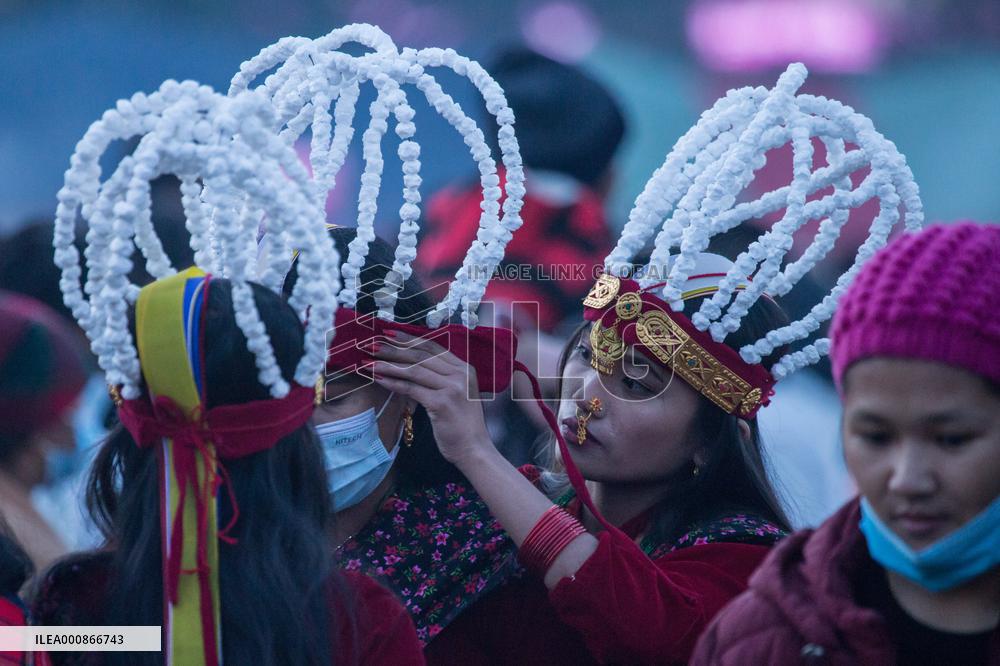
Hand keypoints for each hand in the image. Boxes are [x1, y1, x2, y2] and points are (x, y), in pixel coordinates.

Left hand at [368, 330, 490, 466]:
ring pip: (414, 370)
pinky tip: (379, 379)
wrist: (474, 449)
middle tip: (372, 344)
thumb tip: (409, 367)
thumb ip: (440, 379)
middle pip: (421, 355)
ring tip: (369, 362)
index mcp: (465, 368)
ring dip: (389, 365)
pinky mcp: (442, 403)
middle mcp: (460, 374)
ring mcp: (452, 388)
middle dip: (394, 348)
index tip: (389, 333)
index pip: (433, 347)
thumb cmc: (462, 425)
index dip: (409, 339)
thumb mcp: (456, 394)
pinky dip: (393, 383)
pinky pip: (412, 389)